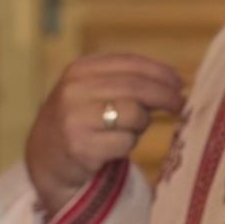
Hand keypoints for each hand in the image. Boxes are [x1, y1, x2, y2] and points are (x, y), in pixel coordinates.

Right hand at [25, 53, 185, 217]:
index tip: (179, 83)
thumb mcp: (92, 92)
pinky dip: (127, 146)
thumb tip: (174, 84)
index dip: (160, 72)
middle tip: (180, 105)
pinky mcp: (81, 146)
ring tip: (127, 131)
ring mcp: (75, 118)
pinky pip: (125, 142)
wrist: (44, 160)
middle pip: (136, 87)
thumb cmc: (79, 123)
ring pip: (134, 115)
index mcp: (79, 70)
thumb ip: (125, 83)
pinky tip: (114, 148)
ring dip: (141, 126)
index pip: (130, 63)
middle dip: (164, 96)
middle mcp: (74, 90)